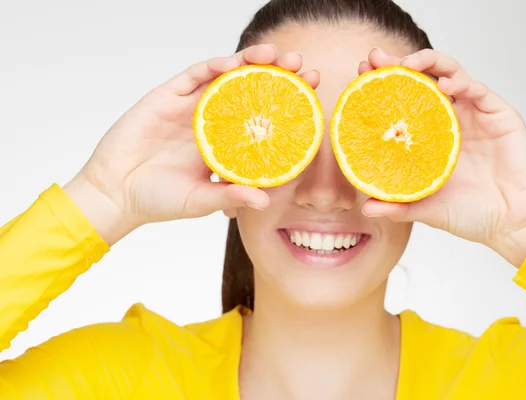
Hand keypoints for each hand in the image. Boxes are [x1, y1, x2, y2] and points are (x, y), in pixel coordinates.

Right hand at [64, 44, 320, 245]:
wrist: (115, 194)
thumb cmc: (159, 200)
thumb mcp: (201, 201)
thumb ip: (230, 196)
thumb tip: (265, 202)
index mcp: (227, 143)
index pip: (264, 117)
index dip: (289, 104)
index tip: (314, 94)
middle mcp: (214, 121)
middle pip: (251, 90)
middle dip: (277, 75)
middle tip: (302, 66)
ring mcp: (191, 107)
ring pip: (226, 76)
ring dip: (251, 62)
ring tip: (275, 55)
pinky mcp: (168, 97)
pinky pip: (194, 76)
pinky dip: (213, 67)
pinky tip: (233, 64)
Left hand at [360, 48, 525, 266]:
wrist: (513, 224)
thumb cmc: (471, 215)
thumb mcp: (426, 208)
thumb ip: (397, 206)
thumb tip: (365, 207)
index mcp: (430, 137)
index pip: (403, 102)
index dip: (382, 86)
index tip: (360, 74)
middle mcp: (450, 120)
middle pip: (422, 81)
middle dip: (398, 64)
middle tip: (374, 58)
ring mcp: (475, 115)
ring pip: (450, 74)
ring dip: (428, 62)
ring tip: (407, 64)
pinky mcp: (500, 115)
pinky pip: (479, 91)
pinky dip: (462, 83)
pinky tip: (445, 86)